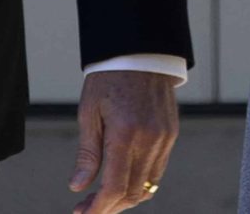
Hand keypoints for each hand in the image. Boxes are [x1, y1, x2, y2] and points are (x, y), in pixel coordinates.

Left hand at [70, 69, 177, 212]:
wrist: (140, 51)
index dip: (99, 208)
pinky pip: (158, 170)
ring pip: (147, 186)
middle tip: (87, 208)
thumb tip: (78, 186)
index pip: (114, 187)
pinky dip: (140, 182)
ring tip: (103, 198)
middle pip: (132, 192)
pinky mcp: (171, 134)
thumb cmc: (109, 78)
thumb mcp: (89, 112)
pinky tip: (123, 180)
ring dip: (125, 198)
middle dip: (109, 207)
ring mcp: (164, 138)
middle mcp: (149, 139)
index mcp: (125, 133)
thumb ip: (87, 153)